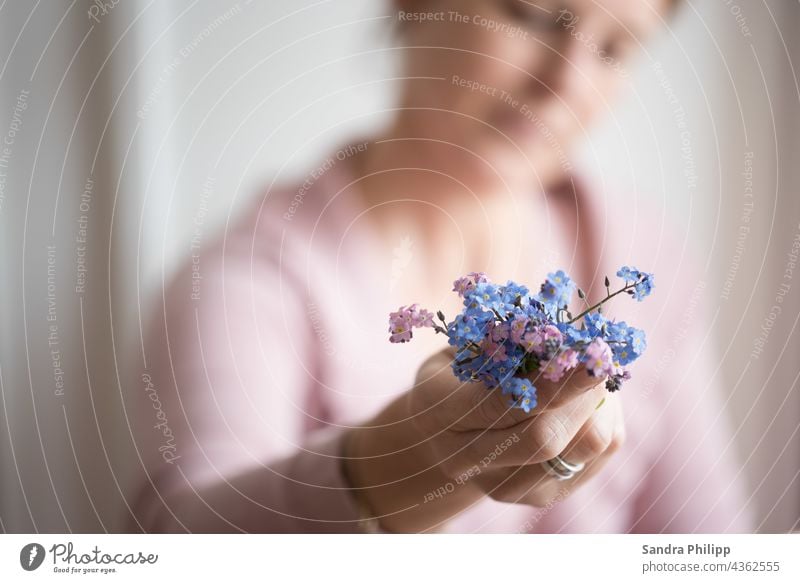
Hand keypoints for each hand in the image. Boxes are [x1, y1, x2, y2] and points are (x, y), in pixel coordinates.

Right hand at [344, 348, 624, 531]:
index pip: (503, 403)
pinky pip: (595, 458)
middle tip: (600, 357)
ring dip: (600, 407)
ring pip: (580, 449)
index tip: (587, 348)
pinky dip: (605, 422)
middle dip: (582, 395)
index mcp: (442, 414)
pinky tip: (591, 401)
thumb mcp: (461, 348)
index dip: (551, 378)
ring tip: (594, 377)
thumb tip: (553, 331)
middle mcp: (467, 460)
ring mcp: (505, 486)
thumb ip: (497, 342)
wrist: (443, 435)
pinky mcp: (541, 495)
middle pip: (544, 438)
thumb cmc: (456, 374)